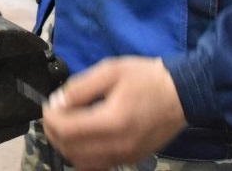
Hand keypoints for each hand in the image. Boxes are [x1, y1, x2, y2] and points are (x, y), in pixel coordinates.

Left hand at [42, 57, 186, 169]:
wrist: (183, 94)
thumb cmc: (147, 78)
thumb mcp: (111, 70)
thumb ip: (81, 88)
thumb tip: (58, 102)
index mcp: (114, 121)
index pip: (68, 130)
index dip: (51, 119)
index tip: (48, 105)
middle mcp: (119, 145)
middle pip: (71, 150)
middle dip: (54, 132)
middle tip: (53, 114)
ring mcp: (127, 156)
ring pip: (82, 162)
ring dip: (67, 146)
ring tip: (65, 125)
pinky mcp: (132, 159)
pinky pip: (98, 165)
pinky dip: (83, 154)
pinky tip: (83, 136)